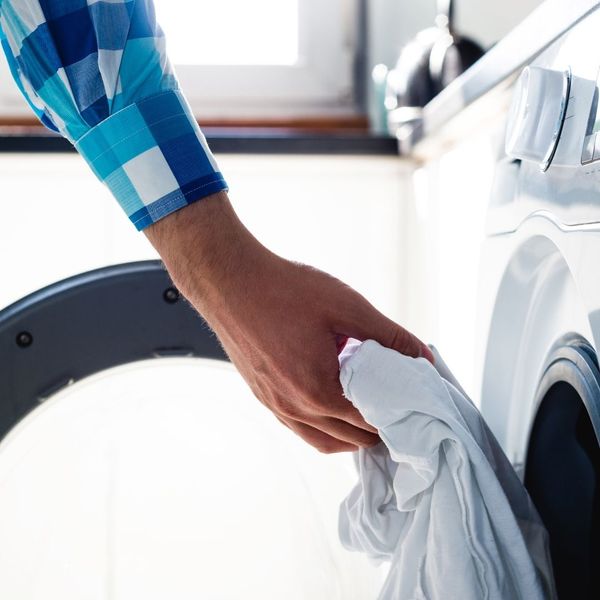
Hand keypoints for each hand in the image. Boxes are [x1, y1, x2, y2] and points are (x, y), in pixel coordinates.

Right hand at [146, 192, 432, 452]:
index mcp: (318, 390)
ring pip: (323, 441)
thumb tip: (423, 357)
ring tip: (370, 416)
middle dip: (378, 430)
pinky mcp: (262, 396)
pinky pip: (299, 428)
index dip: (398, 418)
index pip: (370, 423)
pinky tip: (333, 407)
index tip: (415, 409)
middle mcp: (294, 407)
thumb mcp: (346, 307)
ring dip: (351, 435)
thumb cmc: (283, 290)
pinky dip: (324, 428)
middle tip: (400, 412)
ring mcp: (274, 405)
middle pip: (349, 439)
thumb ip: (388, 336)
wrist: (229, 281)